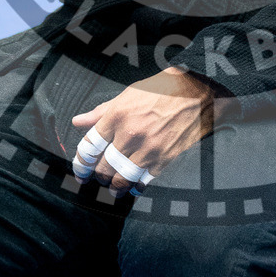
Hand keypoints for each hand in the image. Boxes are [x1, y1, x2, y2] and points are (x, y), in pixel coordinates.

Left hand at [71, 67, 234, 196]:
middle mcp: (131, 133)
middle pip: (103, 166)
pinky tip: (132, 187)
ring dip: (113, 186)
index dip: (80, 162)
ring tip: (111, 187)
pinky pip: (144, 181)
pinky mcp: (165, 158)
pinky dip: (135, 187)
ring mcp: (148, 148)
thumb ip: (101, 111)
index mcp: (118, 114)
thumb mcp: (128, 94)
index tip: (80, 170)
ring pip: (121, 178)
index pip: (90, 146)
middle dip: (96, 176)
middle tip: (94, 178)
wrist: (197, 91)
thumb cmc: (162, 89)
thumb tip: (78, 121)